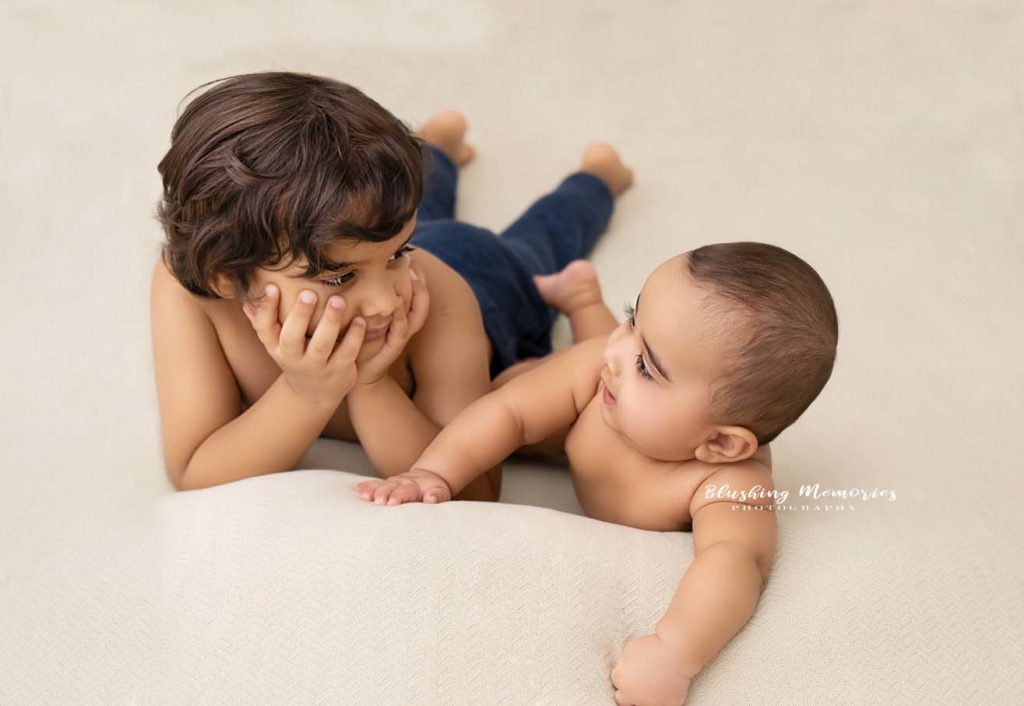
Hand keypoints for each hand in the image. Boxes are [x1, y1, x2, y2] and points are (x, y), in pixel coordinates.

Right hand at [243, 285, 365, 406]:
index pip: (265, 328)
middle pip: (292, 338)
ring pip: (321, 346)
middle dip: (300, 315)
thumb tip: (246, 298)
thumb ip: (263, 322)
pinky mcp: (339, 371)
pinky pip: (347, 353)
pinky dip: (354, 337)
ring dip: (330, 322)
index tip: (272, 287)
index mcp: (276, 347)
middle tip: (309, 293)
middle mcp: (293, 358)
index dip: (266, 309)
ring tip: (338, 300)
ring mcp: (317, 366)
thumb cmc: (295, 357)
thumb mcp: (276, 344)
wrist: (313, 394)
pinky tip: (360, 320)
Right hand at [355, 468, 452, 504]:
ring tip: (364, 495)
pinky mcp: (387, 484)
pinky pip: (375, 484)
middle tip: (378, 501)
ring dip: (373, 490)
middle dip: (384, 493)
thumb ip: (437, 496)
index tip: (392, 502)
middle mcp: (403, 483)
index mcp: (417, 486)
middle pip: (392, 487)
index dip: (399, 496)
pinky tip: (358, 489)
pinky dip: (367, 486)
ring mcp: (393, 483)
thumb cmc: (435, 491)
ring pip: (382, 485)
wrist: (429, 478)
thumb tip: (431, 498)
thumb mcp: (441, 493)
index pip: (407, 491)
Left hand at [356, 268, 429, 384]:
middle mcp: (404, 325)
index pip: (414, 294)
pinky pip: (401, 331)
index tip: (413, 256)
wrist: (356, 373)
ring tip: (413, 276)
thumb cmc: (359, 342)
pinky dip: (400, 317)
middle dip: (421, 282)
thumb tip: (354, 271)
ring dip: (417, 295)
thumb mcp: (363, 317)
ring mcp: (400, 337)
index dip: (417, 276)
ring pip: (417, 314)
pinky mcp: (392, 348)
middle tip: (415, 262)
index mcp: (400, 317)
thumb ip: (364, 298)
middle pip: (422, 301)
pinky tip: (396, 303)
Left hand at [611, 633, 695, 705]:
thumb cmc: (652, 646)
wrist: (674, 652)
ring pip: (641, 705)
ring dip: (644, 698)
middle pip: (623, 699)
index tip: (632, 671)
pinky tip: (666, 687)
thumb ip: (625, 665)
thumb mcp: (629, 650)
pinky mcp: (666, 705)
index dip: (626, 676)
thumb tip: (628, 670)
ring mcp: (648, 702)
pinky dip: (663, 698)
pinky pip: (662, 704)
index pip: (617, 682)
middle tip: (638, 684)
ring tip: (651, 687)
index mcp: (621, 680)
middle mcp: (631, 695)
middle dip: (629, 692)